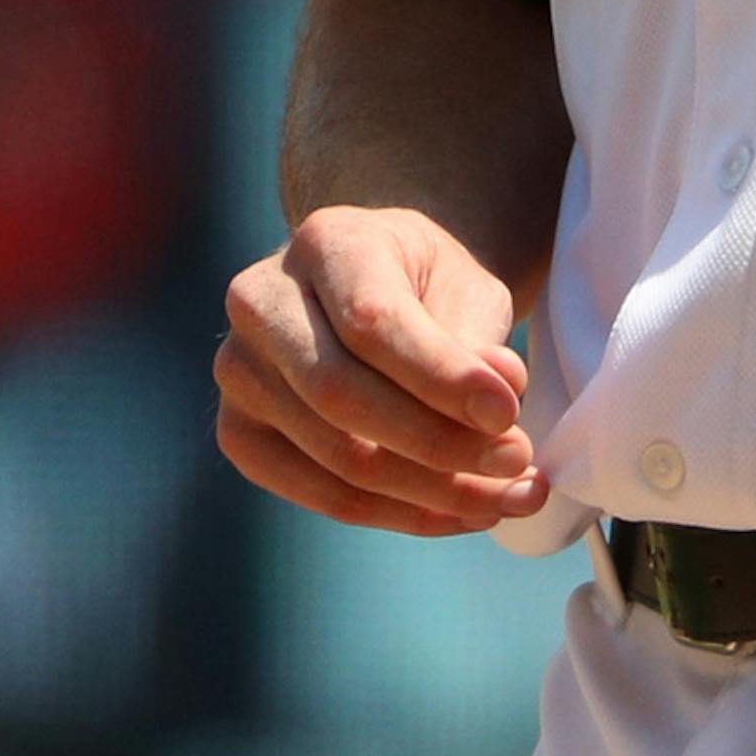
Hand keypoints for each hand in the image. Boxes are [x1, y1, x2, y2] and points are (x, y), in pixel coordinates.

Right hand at [216, 204, 550, 536]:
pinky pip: (320, 494)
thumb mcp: (465, 287)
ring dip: (434, 491)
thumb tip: (499, 393)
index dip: (441, 377)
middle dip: (440, 443)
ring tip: (512, 496)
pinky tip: (463, 512)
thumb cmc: (428, 286)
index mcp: (325, 241)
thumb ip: (476, 337)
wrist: (377, 293)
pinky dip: (401, 513)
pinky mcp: (239, 434)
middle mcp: (261, 301)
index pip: (371, 322)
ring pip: (335, 457)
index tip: (510, 413)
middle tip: (518, 461)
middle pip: (341, 396)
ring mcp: (237, 371)